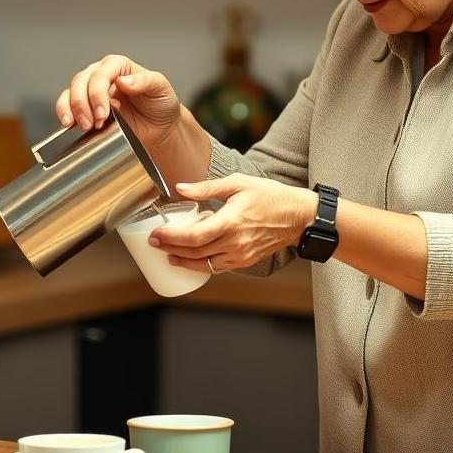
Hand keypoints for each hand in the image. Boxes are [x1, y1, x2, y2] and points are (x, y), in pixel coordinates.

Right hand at [54, 54, 180, 148]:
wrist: (160, 127)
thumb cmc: (161, 103)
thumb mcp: (161, 88)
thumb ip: (144, 81)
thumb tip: (122, 80)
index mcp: (119, 65)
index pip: (100, 74)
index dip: (97, 93)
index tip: (103, 112)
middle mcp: (102, 75)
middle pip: (81, 82)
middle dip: (83, 104)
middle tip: (92, 123)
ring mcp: (92, 91)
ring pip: (71, 92)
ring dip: (71, 109)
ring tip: (82, 125)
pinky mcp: (87, 107)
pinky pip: (67, 105)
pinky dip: (65, 113)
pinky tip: (69, 124)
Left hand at [148, 174, 316, 272]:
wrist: (298, 217)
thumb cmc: (270, 197)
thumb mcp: (237, 184)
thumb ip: (207, 188)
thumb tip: (181, 188)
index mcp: (230, 222)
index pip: (193, 236)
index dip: (171, 237)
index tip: (156, 234)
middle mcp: (234, 243)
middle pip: (194, 252)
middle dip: (170, 248)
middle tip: (154, 242)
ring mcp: (240, 255)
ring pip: (203, 264)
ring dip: (182, 260)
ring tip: (167, 253)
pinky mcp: (244, 261)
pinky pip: (217, 268)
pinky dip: (200, 265)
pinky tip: (190, 259)